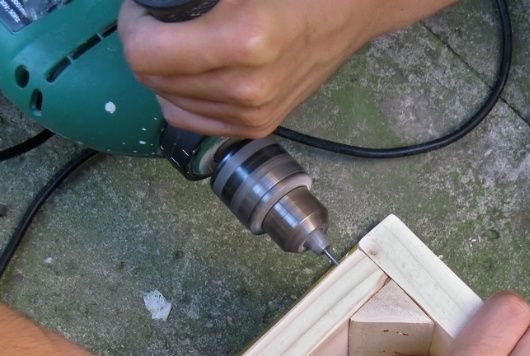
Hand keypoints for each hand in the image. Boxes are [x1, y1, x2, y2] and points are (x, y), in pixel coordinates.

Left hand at [118, 0, 454, 137]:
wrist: (352, 10)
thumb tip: (154, 3)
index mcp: (245, 41)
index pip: (145, 53)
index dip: (133, 24)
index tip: (145, 9)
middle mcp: (248, 86)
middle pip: (152, 79)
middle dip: (145, 45)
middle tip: (161, 21)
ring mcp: (255, 112)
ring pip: (168, 102)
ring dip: (164, 72)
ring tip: (182, 45)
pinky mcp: (259, 125)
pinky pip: (192, 120)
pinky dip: (182, 96)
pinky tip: (195, 73)